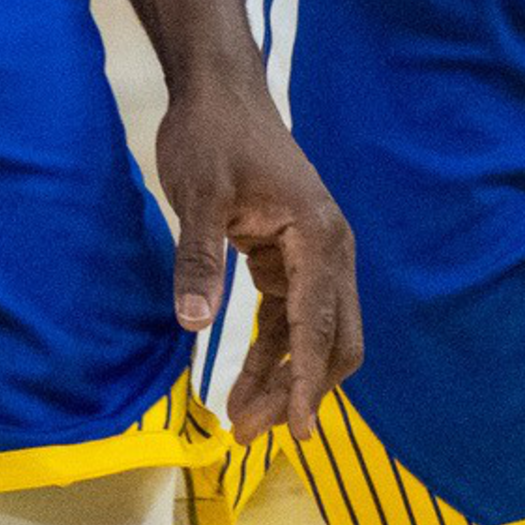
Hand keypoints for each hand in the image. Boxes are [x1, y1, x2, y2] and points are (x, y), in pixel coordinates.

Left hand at [156, 74, 359, 446]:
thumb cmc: (213, 135)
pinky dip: (271, 354)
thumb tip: (192, 323)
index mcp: (318, 234)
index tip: (298, 431)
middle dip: (299, 390)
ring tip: (240, 423)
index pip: (318, 324)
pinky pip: (290, 319)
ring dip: (284, 379)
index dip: (308, 382)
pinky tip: (243, 386)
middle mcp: (328, 249)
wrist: (219, 92)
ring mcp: (312, 256)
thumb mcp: (199, 195)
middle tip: (250, 432)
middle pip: (332, 339)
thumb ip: (198, 259)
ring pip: (312, 335)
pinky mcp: (290, 258)